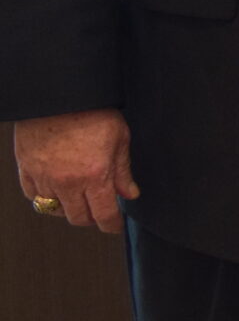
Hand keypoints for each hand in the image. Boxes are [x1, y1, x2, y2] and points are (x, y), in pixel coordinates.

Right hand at [15, 110, 137, 233]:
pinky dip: (44, 198)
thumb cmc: (93, 111)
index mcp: (96, 175)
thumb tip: (130, 194)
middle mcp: (68, 182)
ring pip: (53, 210)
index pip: (104, 215)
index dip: (111, 225)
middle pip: (78, 218)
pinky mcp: (26, 170)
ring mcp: (44, 178)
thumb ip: (123, 170)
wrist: (60, 94)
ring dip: (67, 209)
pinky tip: (55, 190)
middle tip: (99, 211)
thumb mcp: (120, 138)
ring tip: (78, 199)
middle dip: (91, 219)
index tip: (114, 226)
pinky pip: (33, 197)